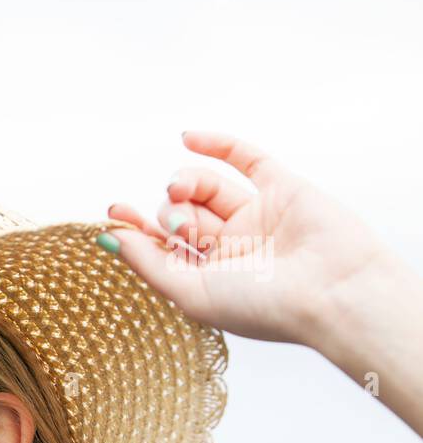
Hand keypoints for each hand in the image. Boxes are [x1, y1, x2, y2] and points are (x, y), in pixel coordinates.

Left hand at [99, 130, 396, 347]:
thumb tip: (109, 239)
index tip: (114, 212)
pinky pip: (246, 159)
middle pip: (179, 216)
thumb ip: (149, 264)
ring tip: (182, 191)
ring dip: (185, 184)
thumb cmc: (262, 306)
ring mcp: (256, 217)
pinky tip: (188, 136)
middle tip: (177, 223)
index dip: (135, 228)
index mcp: (207, 279)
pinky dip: (217, 145)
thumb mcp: (190, 292)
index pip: (160, 246)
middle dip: (168, 214)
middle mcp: (230, 249)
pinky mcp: (283, 189)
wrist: (333, 293)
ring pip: (206, 188)